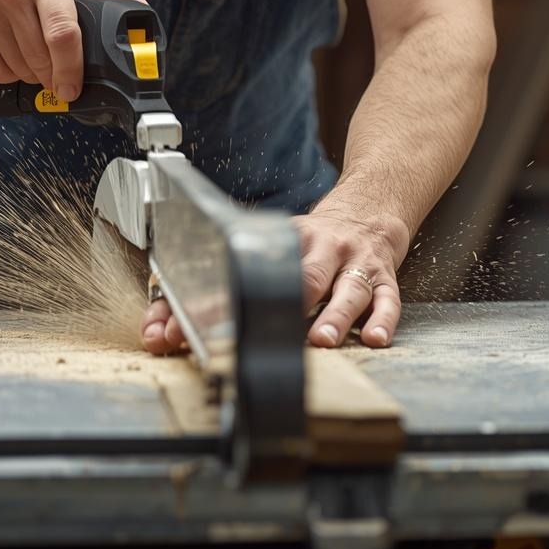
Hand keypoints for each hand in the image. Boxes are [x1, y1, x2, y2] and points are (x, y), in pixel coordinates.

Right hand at [0, 0, 141, 100]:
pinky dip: (14, 75)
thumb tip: (139, 9)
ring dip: (38, 76)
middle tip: (68, 76)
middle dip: (58, 76)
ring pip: (20, 69)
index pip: (62, 32)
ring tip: (47, 61)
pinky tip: (23, 59)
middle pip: (41, 58)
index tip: (75, 88)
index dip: (72, 68)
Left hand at [139, 206, 411, 354]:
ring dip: (335, 315)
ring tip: (322, 339)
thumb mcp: (276, 248)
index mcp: (287, 239)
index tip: (197, 326)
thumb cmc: (311, 243)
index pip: (250, 268)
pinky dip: (383, 318)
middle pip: (305, 275)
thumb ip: (221, 288)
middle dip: (286, 304)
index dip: (220, 299)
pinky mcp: (384, 276)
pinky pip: (387, 297)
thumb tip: (161, 329)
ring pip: (347, 287)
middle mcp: (322, 247)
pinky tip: (375, 337)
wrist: (369, 209)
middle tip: (271, 328)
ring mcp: (355, 261)